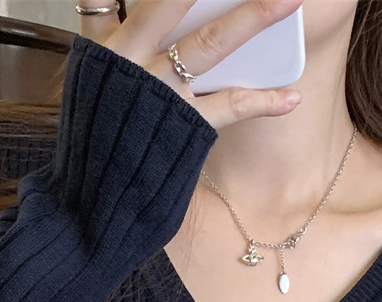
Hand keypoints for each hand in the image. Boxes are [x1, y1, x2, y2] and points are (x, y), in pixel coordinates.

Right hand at [78, 0, 304, 128]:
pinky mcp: (185, 126)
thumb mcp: (89, 86)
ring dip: (254, 18)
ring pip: (210, 43)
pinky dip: (264, 101)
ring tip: (289, 0)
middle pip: (172, 1)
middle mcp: (132, 61)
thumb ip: (110, 46)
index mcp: (104, 47)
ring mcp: (161, 92)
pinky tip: (292, 97)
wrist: (92, 201)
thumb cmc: (95, 145)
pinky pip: (230, 106)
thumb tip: (128, 20)